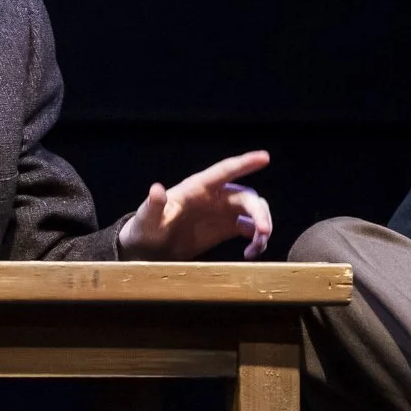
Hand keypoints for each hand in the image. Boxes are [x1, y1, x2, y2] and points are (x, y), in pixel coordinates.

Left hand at [118, 150, 274, 260]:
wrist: (148, 251)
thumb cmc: (145, 229)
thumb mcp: (147, 219)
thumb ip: (153, 205)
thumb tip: (156, 189)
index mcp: (197, 188)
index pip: (224, 171)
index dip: (245, 163)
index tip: (265, 157)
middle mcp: (214, 196)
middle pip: (247, 197)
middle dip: (259, 212)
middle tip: (263, 232)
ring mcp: (222, 212)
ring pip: (253, 211)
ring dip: (261, 227)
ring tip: (257, 248)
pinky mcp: (225, 228)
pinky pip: (249, 228)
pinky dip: (256, 239)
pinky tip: (251, 253)